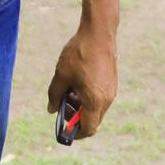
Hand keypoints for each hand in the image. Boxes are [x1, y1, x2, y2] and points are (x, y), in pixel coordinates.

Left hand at [46, 22, 117, 138]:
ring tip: (68, 90)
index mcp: (95, 101)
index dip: (76, 132)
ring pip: (96, 108)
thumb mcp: (61, 75)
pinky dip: (89, 97)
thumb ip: (55, 95)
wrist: (99, 33)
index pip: (89, 128)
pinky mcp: (112, 82)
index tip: (64, 127)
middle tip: (62, 106)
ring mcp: (111, 90)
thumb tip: (51, 109)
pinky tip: (77, 81)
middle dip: (77, 117)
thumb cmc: (79, 53)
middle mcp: (107, 99)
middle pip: (93, 120)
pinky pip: (100, 98)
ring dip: (82, 106)